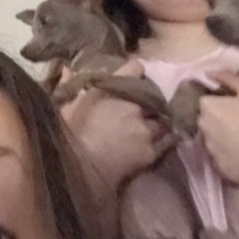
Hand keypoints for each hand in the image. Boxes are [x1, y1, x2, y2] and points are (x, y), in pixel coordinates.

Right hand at [60, 61, 176, 188]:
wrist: (82, 169)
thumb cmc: (69, 137)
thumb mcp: (65, 109)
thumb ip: (69, 87)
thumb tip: (66, 68)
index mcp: (113, 91)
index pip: (134, 69)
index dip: (135, 72)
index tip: (135, 75)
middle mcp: (134, 106)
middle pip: (152, 96)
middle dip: (151, 99)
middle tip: (147, 106)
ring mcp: (145, 129)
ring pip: (162, 119)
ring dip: (161, 119)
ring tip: (160, 122)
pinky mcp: (150, 150)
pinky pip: (167, 140)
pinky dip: (170, 137)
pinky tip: (173, 136)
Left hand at [198, 71, 238, 186]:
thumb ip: (227, 78)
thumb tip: (209, 72)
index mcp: (208, 109)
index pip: (202, 102)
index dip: (215, 102)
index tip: (228, 104)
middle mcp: (203, 130)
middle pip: (203, 122)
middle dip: (214, 120)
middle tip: (235, 121)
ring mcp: (209, 151)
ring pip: (209, 142)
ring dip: (218, 139)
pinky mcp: (218, 169)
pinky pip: (218, 159)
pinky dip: (226, 156)